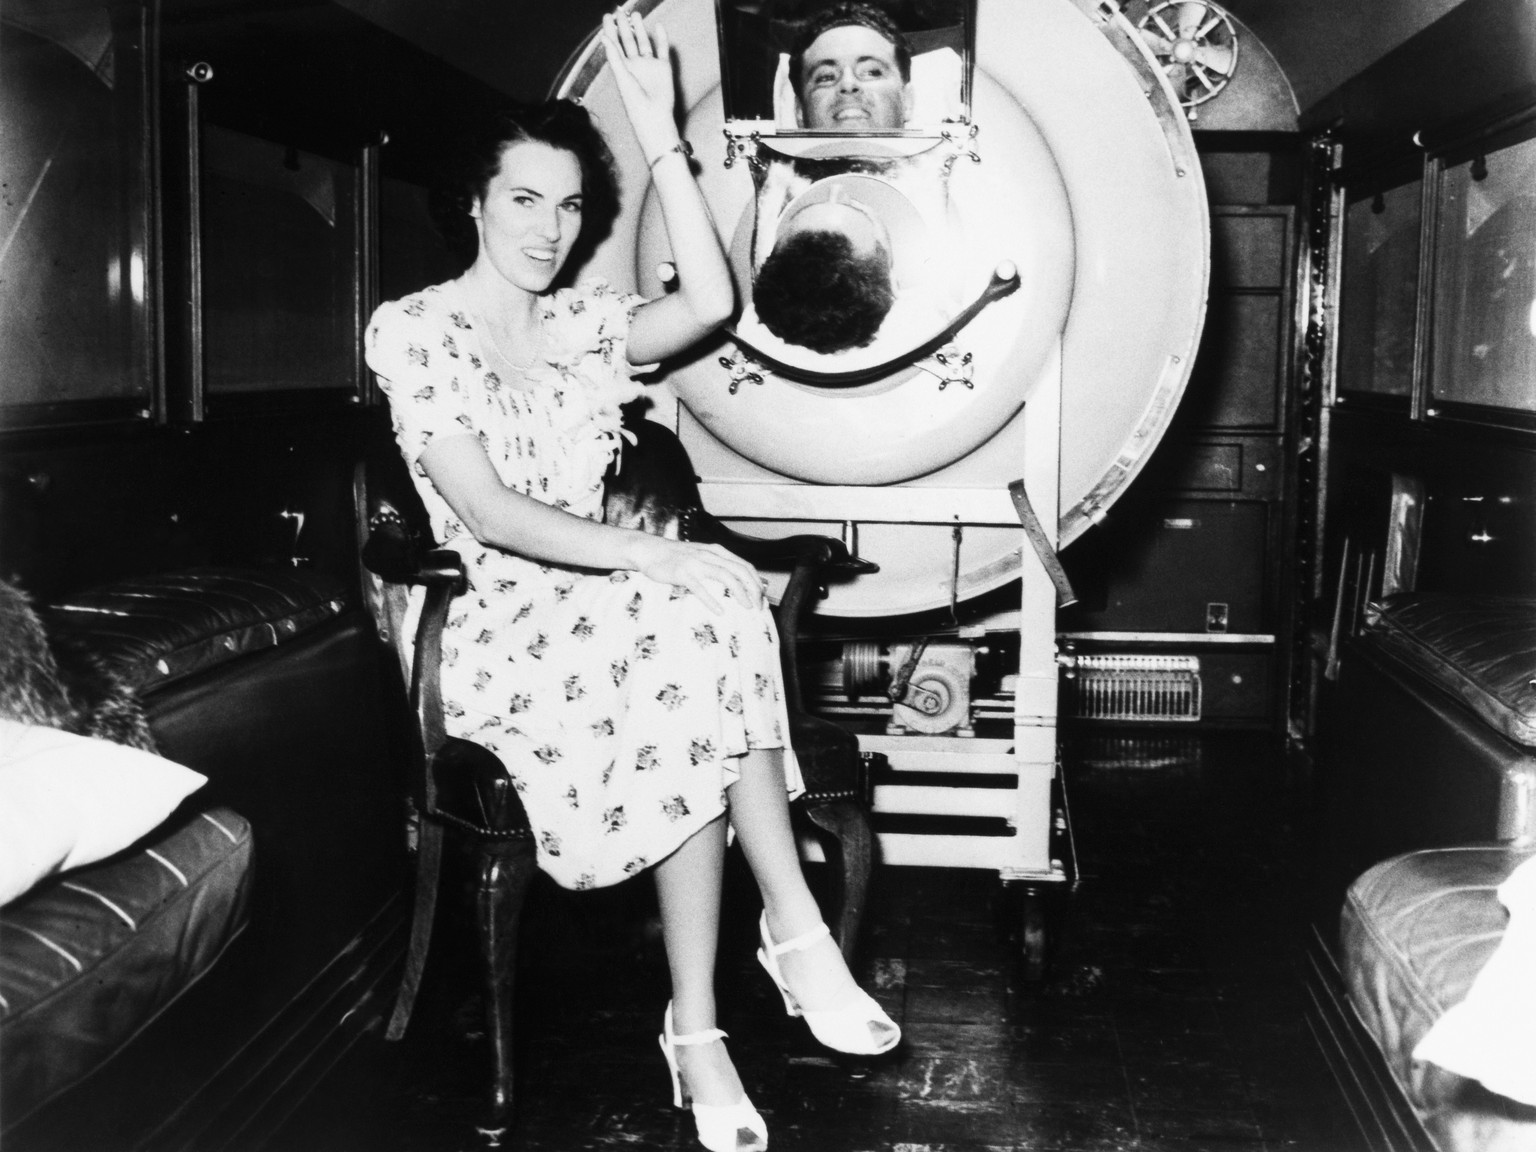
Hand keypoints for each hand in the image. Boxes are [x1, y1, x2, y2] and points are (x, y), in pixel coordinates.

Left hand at [601, 8, 678, 157]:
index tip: (607, 16)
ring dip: (640, 30)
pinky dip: (661, 38)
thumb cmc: (635, 104)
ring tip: (635, 15)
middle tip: (620, 11)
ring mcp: (650, 66)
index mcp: (623, 68)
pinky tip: (658, 27)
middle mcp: (636, 65)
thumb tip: (604, 37)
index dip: (610, 31)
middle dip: (623, 27)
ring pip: (644, 43)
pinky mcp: (663, 68)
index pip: (614, 45)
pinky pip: (662, 50)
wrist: (655, 118)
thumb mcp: (622, 78)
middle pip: (628, 41)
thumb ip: (614, 57)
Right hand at [630, 535, 764, 615]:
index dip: (757, 581)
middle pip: (739, 570)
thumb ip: (718, 564)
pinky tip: (719, 611)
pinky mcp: (682, 573)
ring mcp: (696, 563)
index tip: (762, 597)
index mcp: (717, 551)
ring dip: (739, 592)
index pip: (745, 565)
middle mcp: (709, 555)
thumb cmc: (677, 556)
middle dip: (753, 589)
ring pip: (725, 576)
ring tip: (747, 606)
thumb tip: (738, 581)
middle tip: (758, 605)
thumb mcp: (702, 555)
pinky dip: (711, 600)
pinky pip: (700, 588)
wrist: (650, 550)